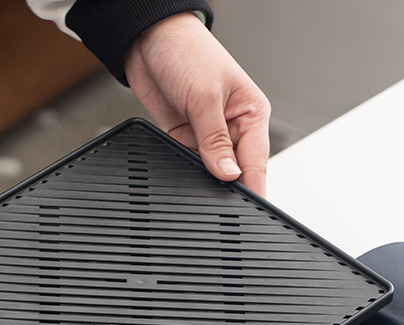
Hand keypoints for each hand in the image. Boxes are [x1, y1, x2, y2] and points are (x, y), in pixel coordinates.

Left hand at [125, 13, 271, 196]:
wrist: (145, 36)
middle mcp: (234, 127)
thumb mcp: (205, 96)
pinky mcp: (187, 138)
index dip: (253, 188)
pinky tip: (184, 170)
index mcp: (252, 115)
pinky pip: (190, 164)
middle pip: (237, 171)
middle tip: (219, 198)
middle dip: (228, 185)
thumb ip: (215, 141)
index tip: (248, 209)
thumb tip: (228, 175)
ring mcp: (210, 135)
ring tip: (199, 179)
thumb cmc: (186, 50)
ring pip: (213, 172)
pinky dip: (187, 171)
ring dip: (205, 178)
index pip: (258, 162)